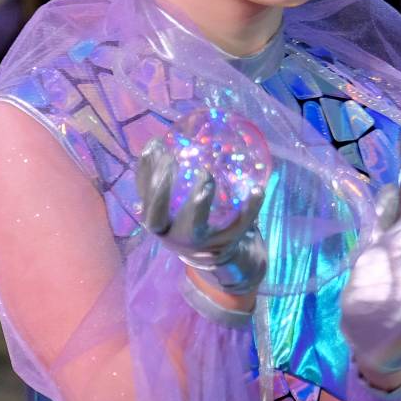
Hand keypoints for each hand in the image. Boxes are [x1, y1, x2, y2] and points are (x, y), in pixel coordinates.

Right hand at [136, 112, 270, 295]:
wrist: (217, 257)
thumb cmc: (190, 220)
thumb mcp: (173, 205)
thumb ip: (165, 181)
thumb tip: (158, 143)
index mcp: (157, 221)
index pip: (143, 195)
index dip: (145, 172)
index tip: (155, 145)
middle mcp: (171, 235)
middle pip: (156, 219)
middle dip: (160, 191)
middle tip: (173, 161)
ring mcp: (197, 244)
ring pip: (194, 226)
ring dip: (198, 201)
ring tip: (207, 175)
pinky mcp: (224, 246)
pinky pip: (238, 227)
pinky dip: (249, 210)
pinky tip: (258, 190)